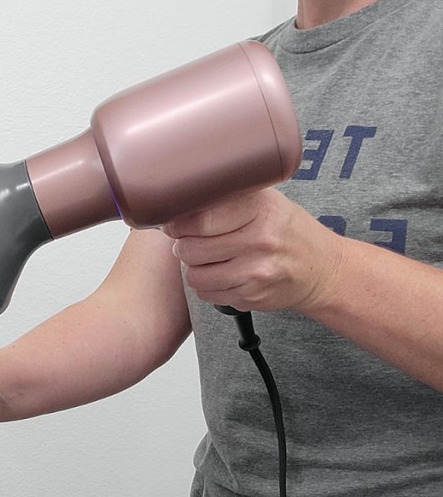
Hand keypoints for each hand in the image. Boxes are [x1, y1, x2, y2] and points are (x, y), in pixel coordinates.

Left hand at [162, 188, 343, 313]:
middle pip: (191, 249)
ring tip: (209, 260)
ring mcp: (257, 271)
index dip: (178, 224)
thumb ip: (228, 200)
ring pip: (195, 275)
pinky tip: (223, 275)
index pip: (200, 219)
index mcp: (261, 209)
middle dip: (185, 247)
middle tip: (194, 243)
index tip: (173, 225)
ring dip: (195, 269)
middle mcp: (260, 240)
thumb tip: (179, 201)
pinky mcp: (252, 296)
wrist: (323, 268)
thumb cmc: (287, 231)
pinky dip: (208, 286)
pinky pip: (208, 294)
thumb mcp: (266, 202)